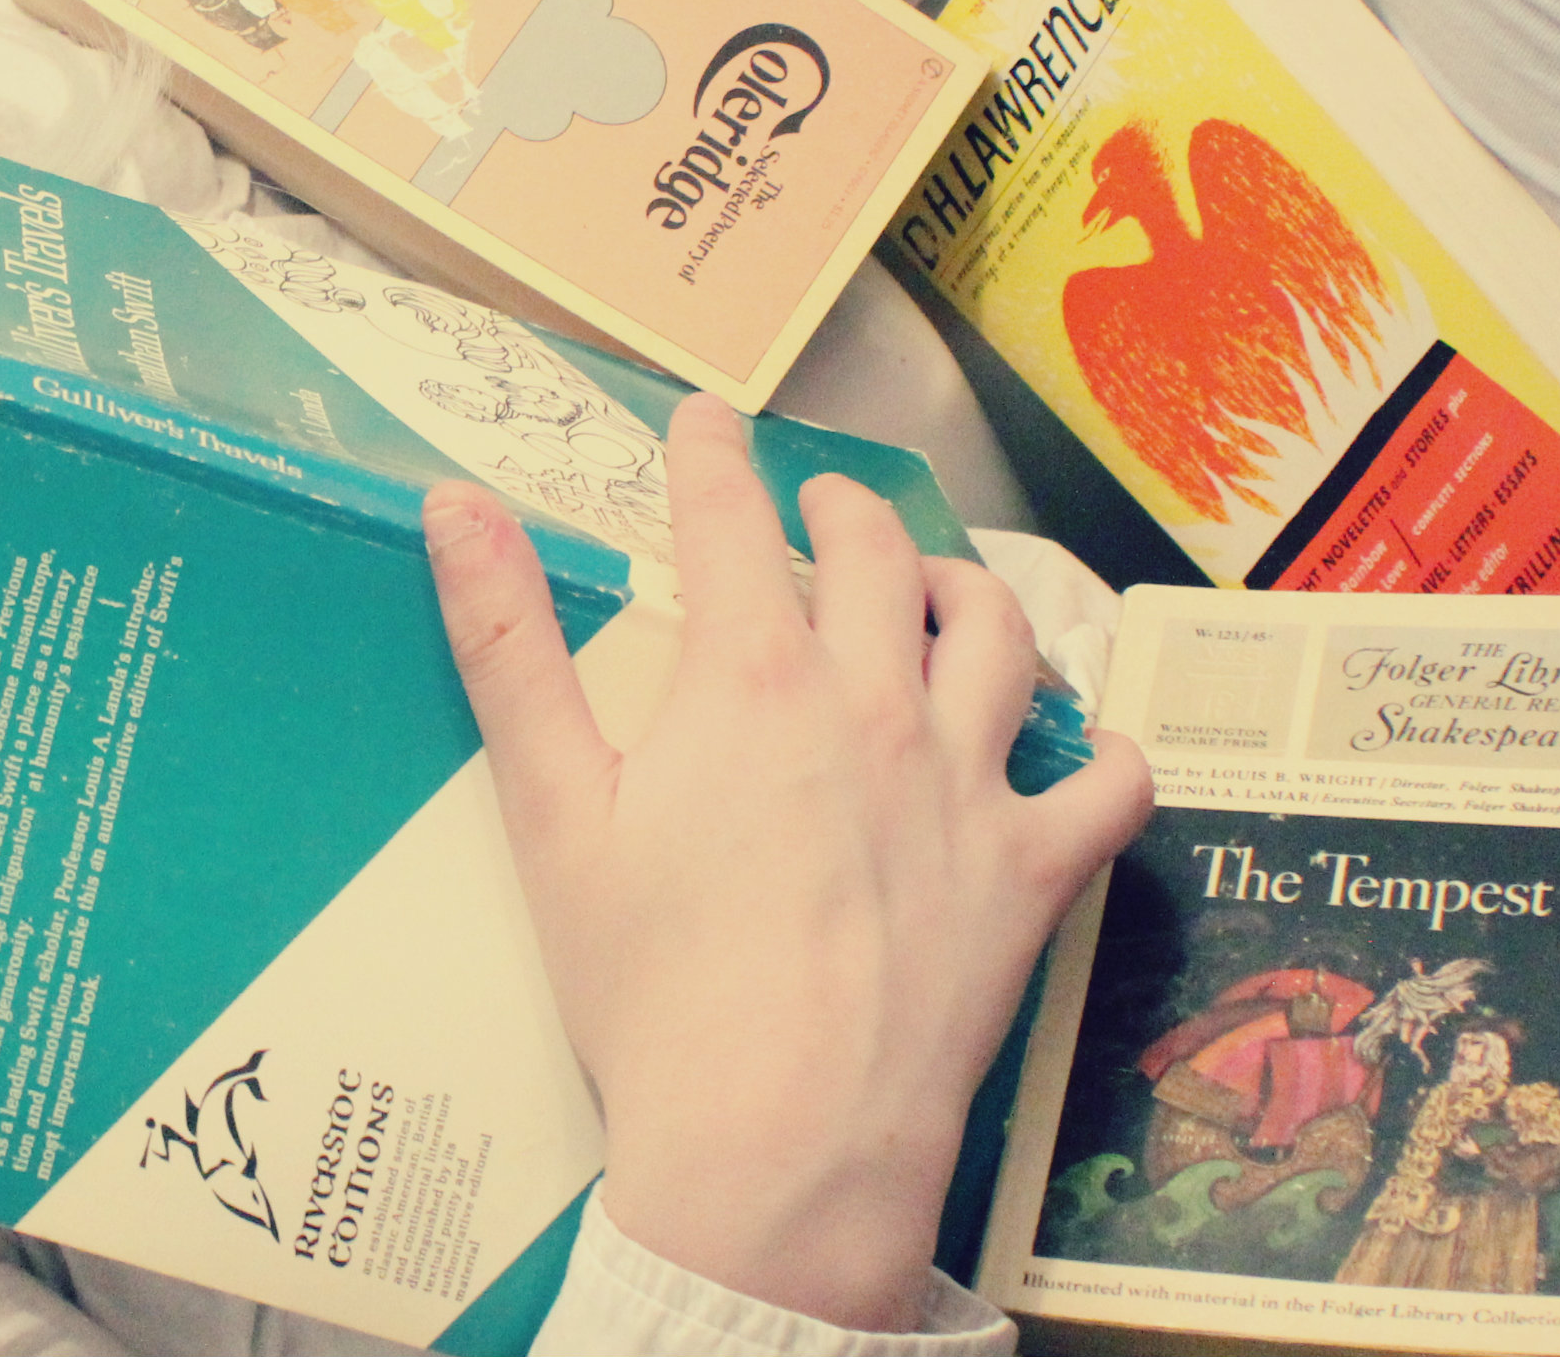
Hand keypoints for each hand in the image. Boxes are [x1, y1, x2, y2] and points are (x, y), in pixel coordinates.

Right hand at [422, 393, 1148, 1329]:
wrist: (779, 1139)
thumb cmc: (650, 987)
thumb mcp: (549, 813)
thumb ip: (506, 646)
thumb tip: (454, 506)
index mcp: (749, 681)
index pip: (729, 520)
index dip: (709, 456)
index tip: (704, 420)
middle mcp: (873, 704)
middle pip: (876, 558)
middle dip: (843, 508)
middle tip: (820, 503)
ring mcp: (966, 786)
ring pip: (999, 637)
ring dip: (966, 592)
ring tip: (938, 590)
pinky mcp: (1030, 872)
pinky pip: (1105, 786)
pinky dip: (1101, 752)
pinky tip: (1080, 745)